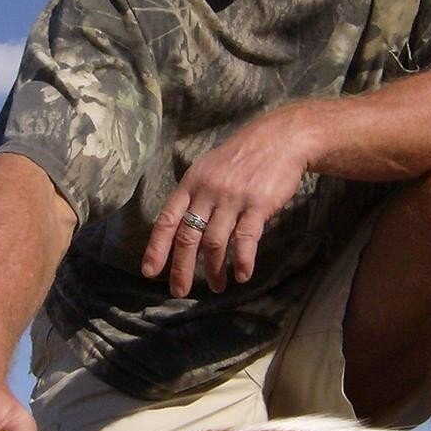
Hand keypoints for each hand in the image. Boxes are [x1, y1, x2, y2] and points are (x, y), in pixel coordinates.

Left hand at [141, 109, 311, 297]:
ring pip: (215, 242)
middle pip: (188, 236)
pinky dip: (242, 261)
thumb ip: (195, 195)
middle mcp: (207, 191)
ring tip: (217, 286)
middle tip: (179, 291)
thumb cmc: (243, 156)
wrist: (281, 138)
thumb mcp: (209, 168)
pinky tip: (241, 275)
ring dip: (214, 270)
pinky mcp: (258, 204)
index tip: (150, 272)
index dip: (157, 248)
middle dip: (181, 268)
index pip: (167, 219)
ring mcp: (232, 198)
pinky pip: (245, 239)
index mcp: (191, 183)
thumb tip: (181, 227)